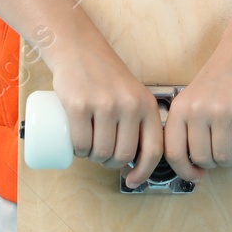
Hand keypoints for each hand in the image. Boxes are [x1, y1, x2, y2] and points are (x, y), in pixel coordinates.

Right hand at [46, 43, 164, 189]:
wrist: (79, 50)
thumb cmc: (106, 77)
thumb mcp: (133, 95)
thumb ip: (139, 123)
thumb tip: (134, 165)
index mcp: (147, 105)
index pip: (153, 149)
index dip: (144, 172)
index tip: (132, 181)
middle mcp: (130, 105)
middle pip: (123, 155)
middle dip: (110, 163)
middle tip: (101, 154)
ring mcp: (105, 104)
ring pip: (101, 152)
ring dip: (92, 158)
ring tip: (89, 148)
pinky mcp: (80, 105)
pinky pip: (81, 143)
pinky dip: (79, 151)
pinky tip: (78, 146)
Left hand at [163, 48, 231, 182]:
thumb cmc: (217, 79)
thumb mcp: (190, 98)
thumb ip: (183, 123)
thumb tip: (185, 161)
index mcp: (180, 108)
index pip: (174, 152)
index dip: (184, 171)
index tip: (195, 175)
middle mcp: (198, 110)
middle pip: (202, 157)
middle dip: (212, 165)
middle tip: (219, 158)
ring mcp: (222, 111)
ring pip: (222, 156)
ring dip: (228, 161)